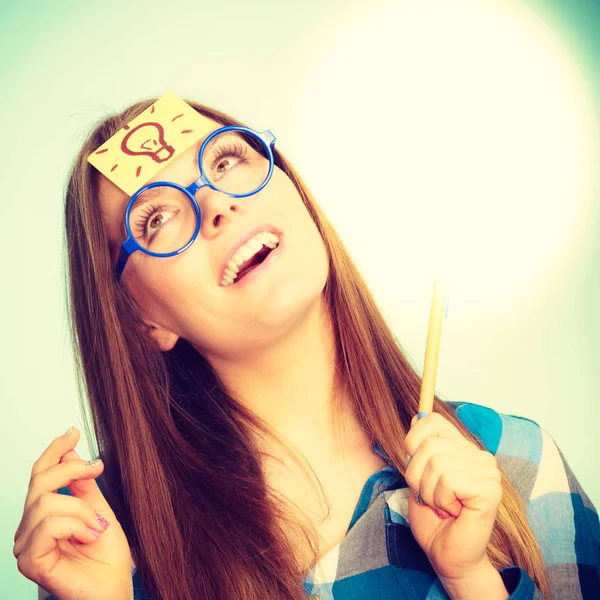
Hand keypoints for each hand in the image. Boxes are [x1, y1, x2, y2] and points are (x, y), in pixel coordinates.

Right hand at [13, 427, 133, 599]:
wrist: (115, 587)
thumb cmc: (107, 555)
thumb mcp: (98, 508)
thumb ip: (81, 484)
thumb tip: (70, 453)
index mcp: (44, 515)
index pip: (39, 475)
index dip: (54, 451)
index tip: (72, 432)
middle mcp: (29, 529)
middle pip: (39, 482)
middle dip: (71, 470)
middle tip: (98, 468)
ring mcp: (27, 546)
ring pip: (45, 503)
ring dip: (81, 509)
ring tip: (97, 526)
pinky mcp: (31, 562)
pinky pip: (48, 526)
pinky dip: (76, 526)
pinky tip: (89, 537)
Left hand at [404, 412, 502, 582]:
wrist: (447, 556)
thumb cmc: (433, 519)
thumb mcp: (418, 476)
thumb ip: (420, 447)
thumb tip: (417, 416)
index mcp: (463, 448)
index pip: (432, 420)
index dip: (413, 440)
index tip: (416, 466)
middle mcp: (479, 456)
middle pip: (428, 444)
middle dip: (417, 475)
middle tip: (431, 496)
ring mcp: (488, 472)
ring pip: (436, 463)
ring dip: (429, 491)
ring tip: (443, 506)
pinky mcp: (490, 490)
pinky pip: (448, 480)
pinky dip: (441, 499)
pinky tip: (454, 511)